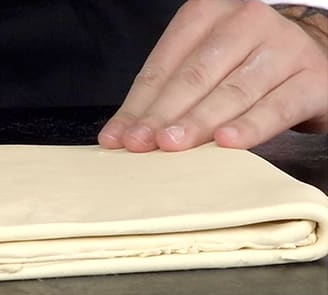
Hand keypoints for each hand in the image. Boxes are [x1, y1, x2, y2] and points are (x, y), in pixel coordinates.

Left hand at [98, 0, 327, 151]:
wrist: (311, 57)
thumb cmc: (244, 66)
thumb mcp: (202, 68)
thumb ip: (165, 95)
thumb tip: (123, 134)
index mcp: (207, 16)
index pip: (164, 65)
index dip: (138, 104)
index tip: (119, 137)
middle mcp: (245, 23)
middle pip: (194, 75)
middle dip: (162, 114)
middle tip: (140, 143)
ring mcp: (282, 48)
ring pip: (231, 91)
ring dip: (198, 122)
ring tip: (172, 145)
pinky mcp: (311, 79)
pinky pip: (276, 106)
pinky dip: (250, 126)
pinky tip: (227, 142)